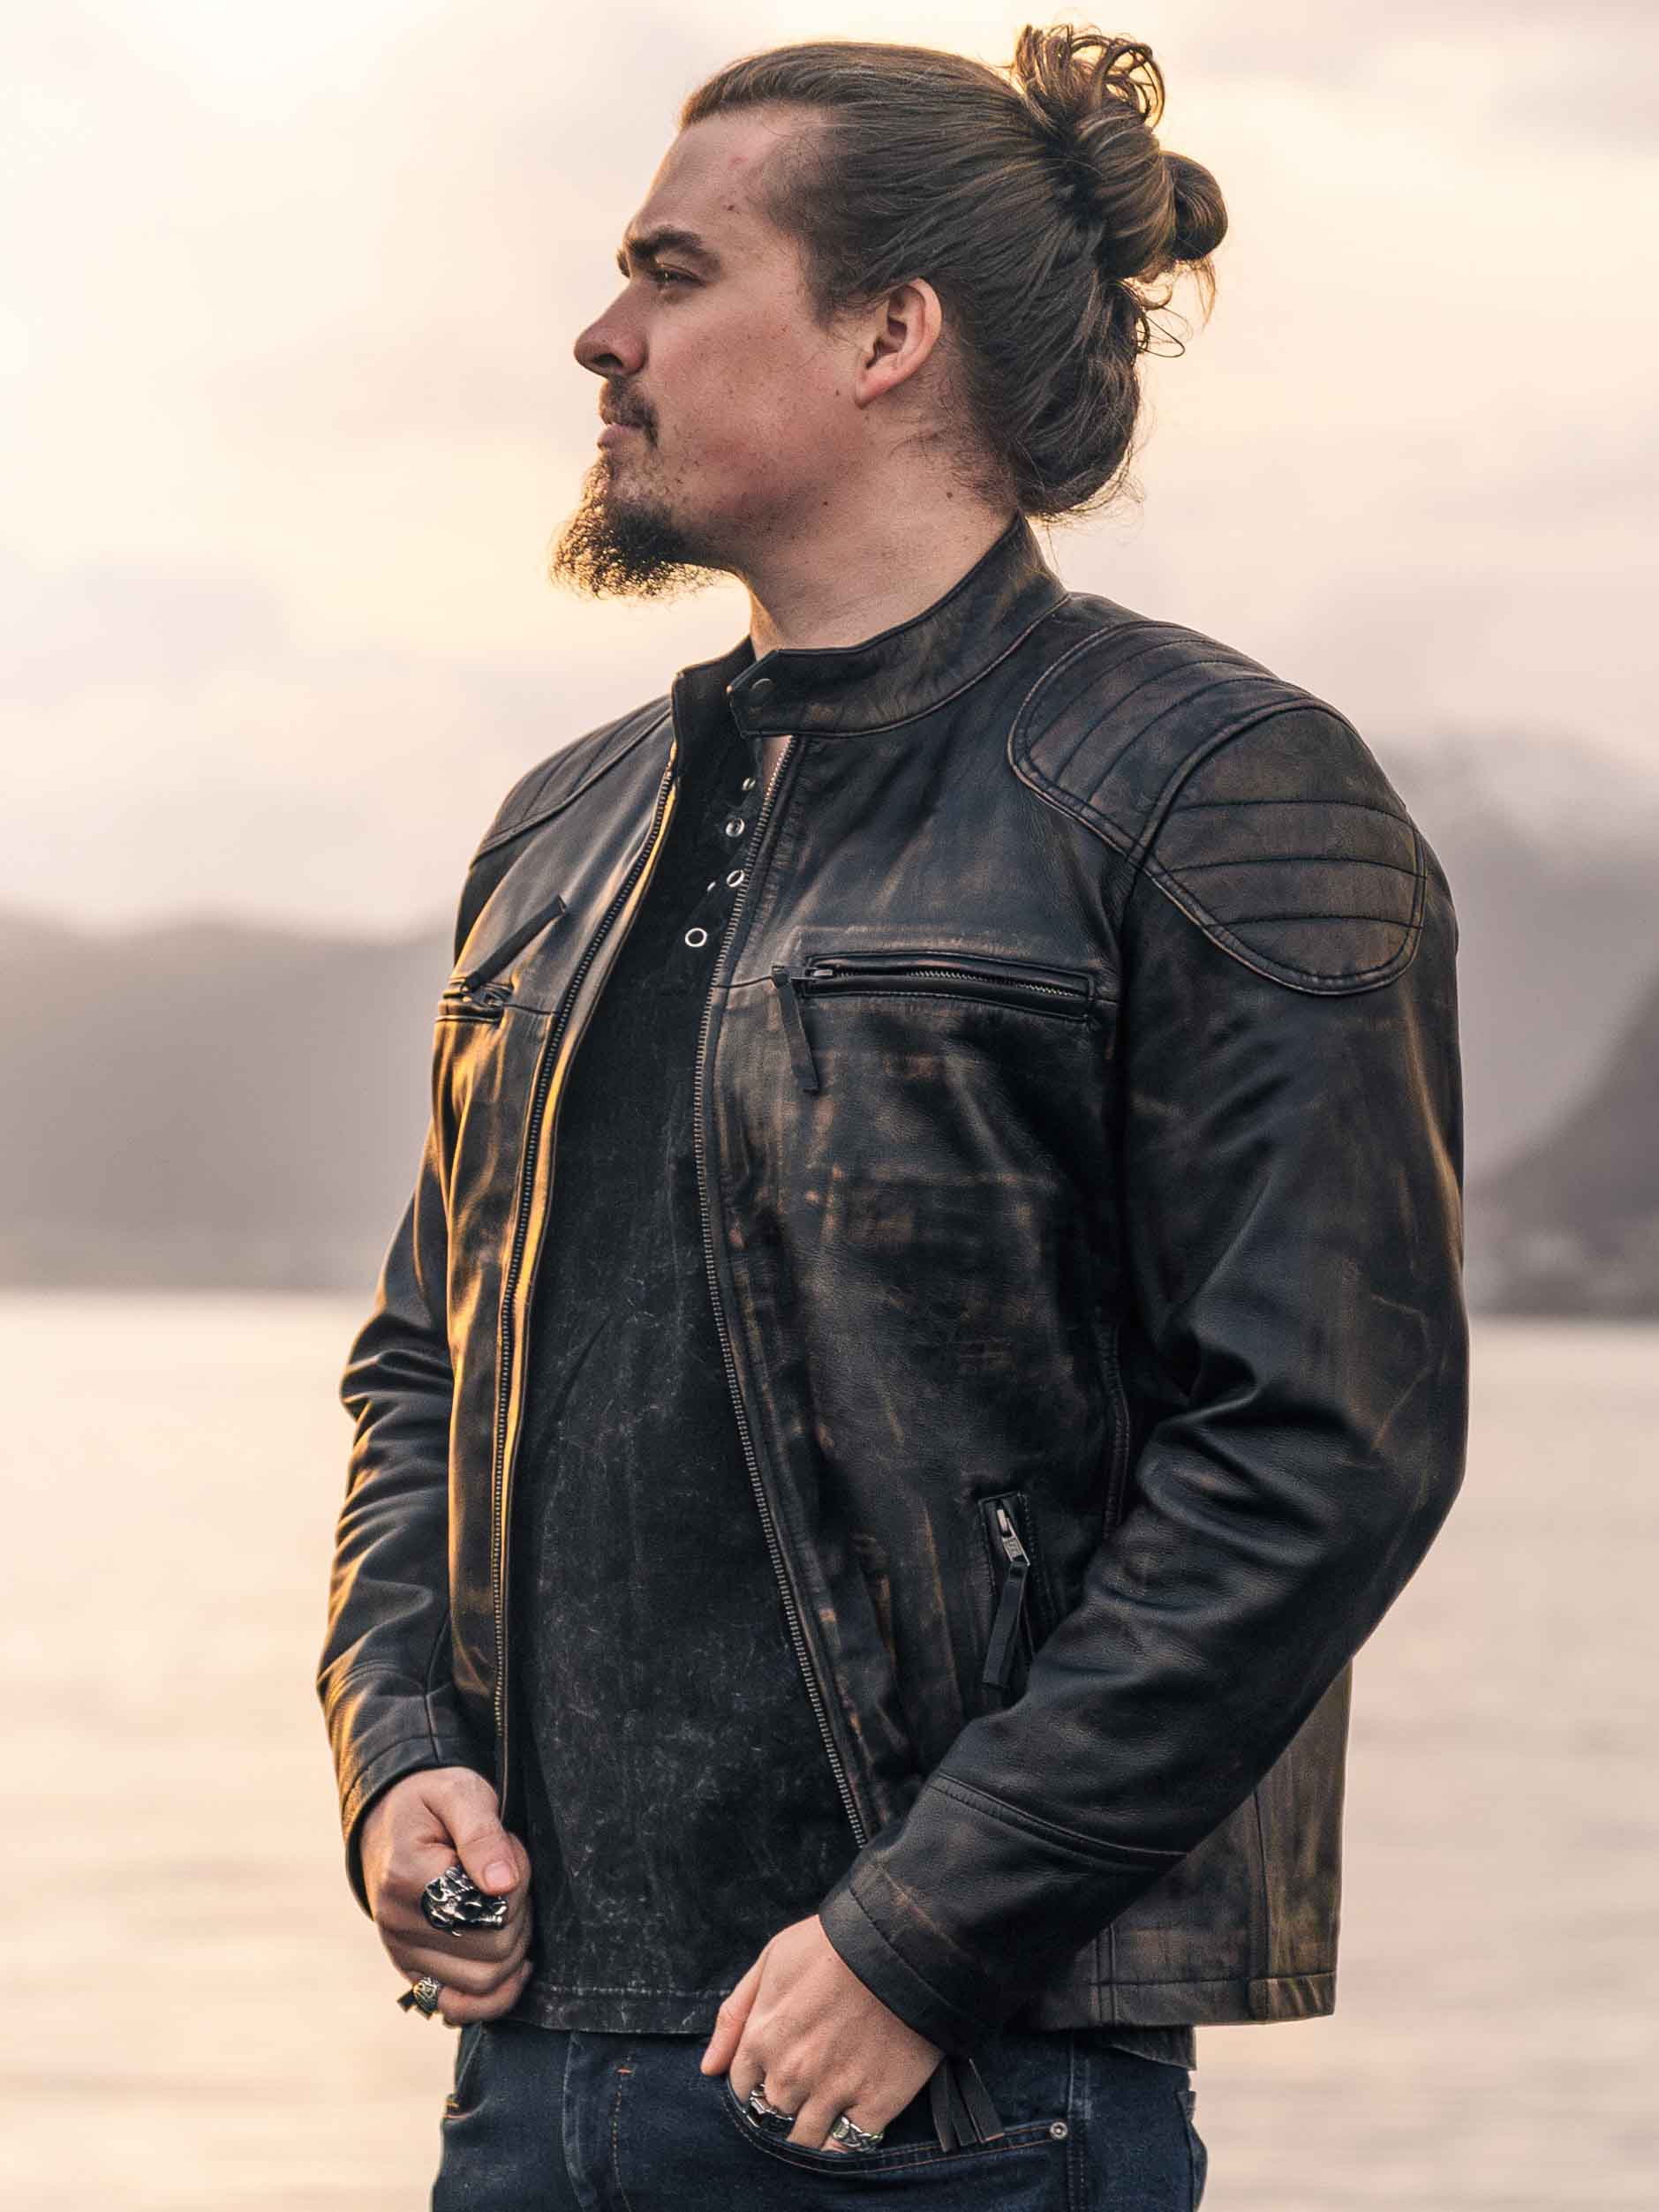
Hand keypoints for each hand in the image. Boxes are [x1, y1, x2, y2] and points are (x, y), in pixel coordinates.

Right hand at [360, 1766, 533, 2024]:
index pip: (489, 1912)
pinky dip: (491, 1996)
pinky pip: (456, 2007)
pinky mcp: (411, 1969)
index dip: (518, 1883)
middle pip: (493, 1952)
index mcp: (407, 1877)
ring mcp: (401, 1952)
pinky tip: (513, 1965)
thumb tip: (502, 1884)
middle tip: (510, 1874)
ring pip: (483, 1983)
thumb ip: (482, 1834)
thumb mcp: (460, 1794)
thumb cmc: (433, 1801)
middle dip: (520, 1913)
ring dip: (513, 1946)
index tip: (509, 1848)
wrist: (391, 1817)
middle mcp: (397, 1923)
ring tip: (504, 1904)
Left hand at [698, 1912, 941, 2154]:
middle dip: (776, 2114)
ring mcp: (832, 2092)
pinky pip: (847, 2149)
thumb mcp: (771, 1960)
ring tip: (819, 2118)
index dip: (754, 2087)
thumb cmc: (831, 1944)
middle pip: (769, 2120)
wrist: (900, 1945)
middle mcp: (790, 2074)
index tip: (770, 2080)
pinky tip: (846, 2130)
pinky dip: (842, 2148)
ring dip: (805, 2136)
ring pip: (803, 2142)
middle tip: (797, 2098)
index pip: (741, 2089)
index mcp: (761, 2039)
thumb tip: (708, 2069)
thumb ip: (734, 2015)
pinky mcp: (875, 2104)